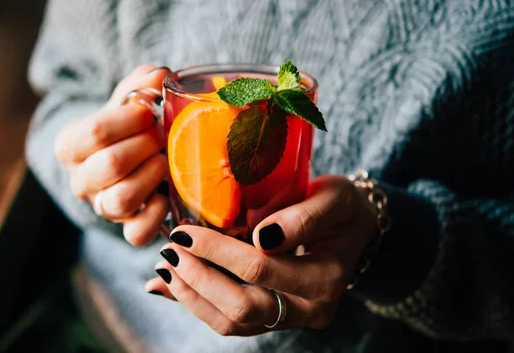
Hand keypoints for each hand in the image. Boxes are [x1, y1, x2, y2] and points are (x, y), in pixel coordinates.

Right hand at [55, 64, 170, 245]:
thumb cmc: (127, 127)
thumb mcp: (125, 101)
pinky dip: (154, 216)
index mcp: (70, 146)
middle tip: (161, 134)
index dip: (128, 120)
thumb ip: (139, 85)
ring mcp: (102, 208)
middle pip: (110, 166)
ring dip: (150, 177)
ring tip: (164, 159)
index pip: (94, 133)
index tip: (149, 111)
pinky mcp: (126, 229)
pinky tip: (165, 195)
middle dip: (144, 146)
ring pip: (120, 201)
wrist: (128, 158)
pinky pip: (136, 234)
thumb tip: (158, 76)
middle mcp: (80, 181)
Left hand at [145, 175, 377, 334]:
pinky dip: (197, 304)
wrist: (353, 228)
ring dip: (192, 297)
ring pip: (232, 322)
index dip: (218, 252)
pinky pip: (231, 320)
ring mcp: (291, 317)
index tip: (184, 232)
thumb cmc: (343, 208)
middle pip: (242, 307)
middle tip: (170, 251)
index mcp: (326, 278)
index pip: (261, 269)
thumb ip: (304, 215)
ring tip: (165, 267)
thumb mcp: (335, 197)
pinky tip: (169, 287)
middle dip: (198, 279)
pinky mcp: (273, 317)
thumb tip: (261, 235)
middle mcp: (309, 308)